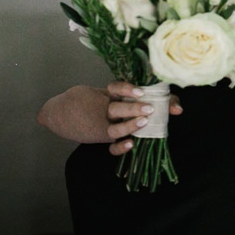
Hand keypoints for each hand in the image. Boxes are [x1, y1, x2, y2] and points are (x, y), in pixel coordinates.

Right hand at [37, 82, 181, 153]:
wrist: (58, 113)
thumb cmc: (91, 101)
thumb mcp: (106, 92)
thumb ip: (138, 97)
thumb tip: (175, 105)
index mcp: (107, 95)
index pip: (117, 87)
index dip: (128, 88)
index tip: (141, 91)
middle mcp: (106, 110)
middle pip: (118, 108)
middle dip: (134, 108)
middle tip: (150, 108)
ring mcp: (103, 125)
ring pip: (116, 128)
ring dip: (130, 126)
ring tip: (144, 122)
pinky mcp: (102, 138)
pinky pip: (111, 145)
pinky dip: (120, 146)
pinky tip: (130, 144)